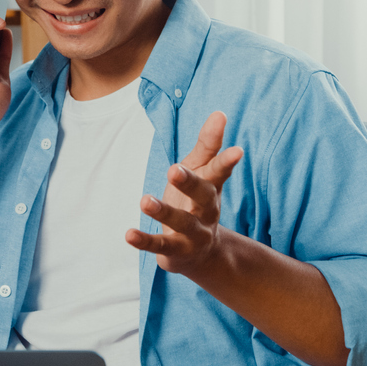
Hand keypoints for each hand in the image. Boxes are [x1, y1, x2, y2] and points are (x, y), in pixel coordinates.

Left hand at [125, 111, 243, 275]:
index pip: (219, 172)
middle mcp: (206, 211)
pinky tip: (129, 234)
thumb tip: (220, 113)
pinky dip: (145, 241)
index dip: (227, 161)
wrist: (201, 252)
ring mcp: (193, 234)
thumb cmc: (196, 201)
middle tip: (174, 169)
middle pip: (202, 196)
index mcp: (212, 188)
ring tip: (144, 201)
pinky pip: (160, 245)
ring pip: (181, 222)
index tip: (237, 150)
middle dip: (189, 183)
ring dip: (163, 212)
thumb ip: (209, 145)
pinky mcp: (175, 250)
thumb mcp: (201, 172)